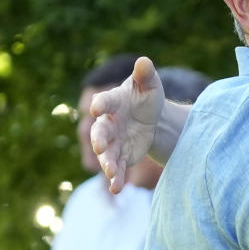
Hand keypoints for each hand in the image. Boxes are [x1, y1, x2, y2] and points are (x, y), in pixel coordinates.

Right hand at [90, 57, 163, 192]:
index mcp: (114, 102)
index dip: (100, 104)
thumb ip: (145, 74)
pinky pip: (117, 168)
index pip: (104, 102)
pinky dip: (116, 178)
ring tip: (111, 172)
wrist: (152, 118)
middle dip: (100, 139)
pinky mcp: (122, 156)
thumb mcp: (149, 85)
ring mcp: (113, 141)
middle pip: (100, 132)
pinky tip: (117, 188)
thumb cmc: (146, 97)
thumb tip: (144, 61)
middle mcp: (108, 123)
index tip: (96, 108)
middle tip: (101, 146)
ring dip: (108, 163)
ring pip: (107, 154)